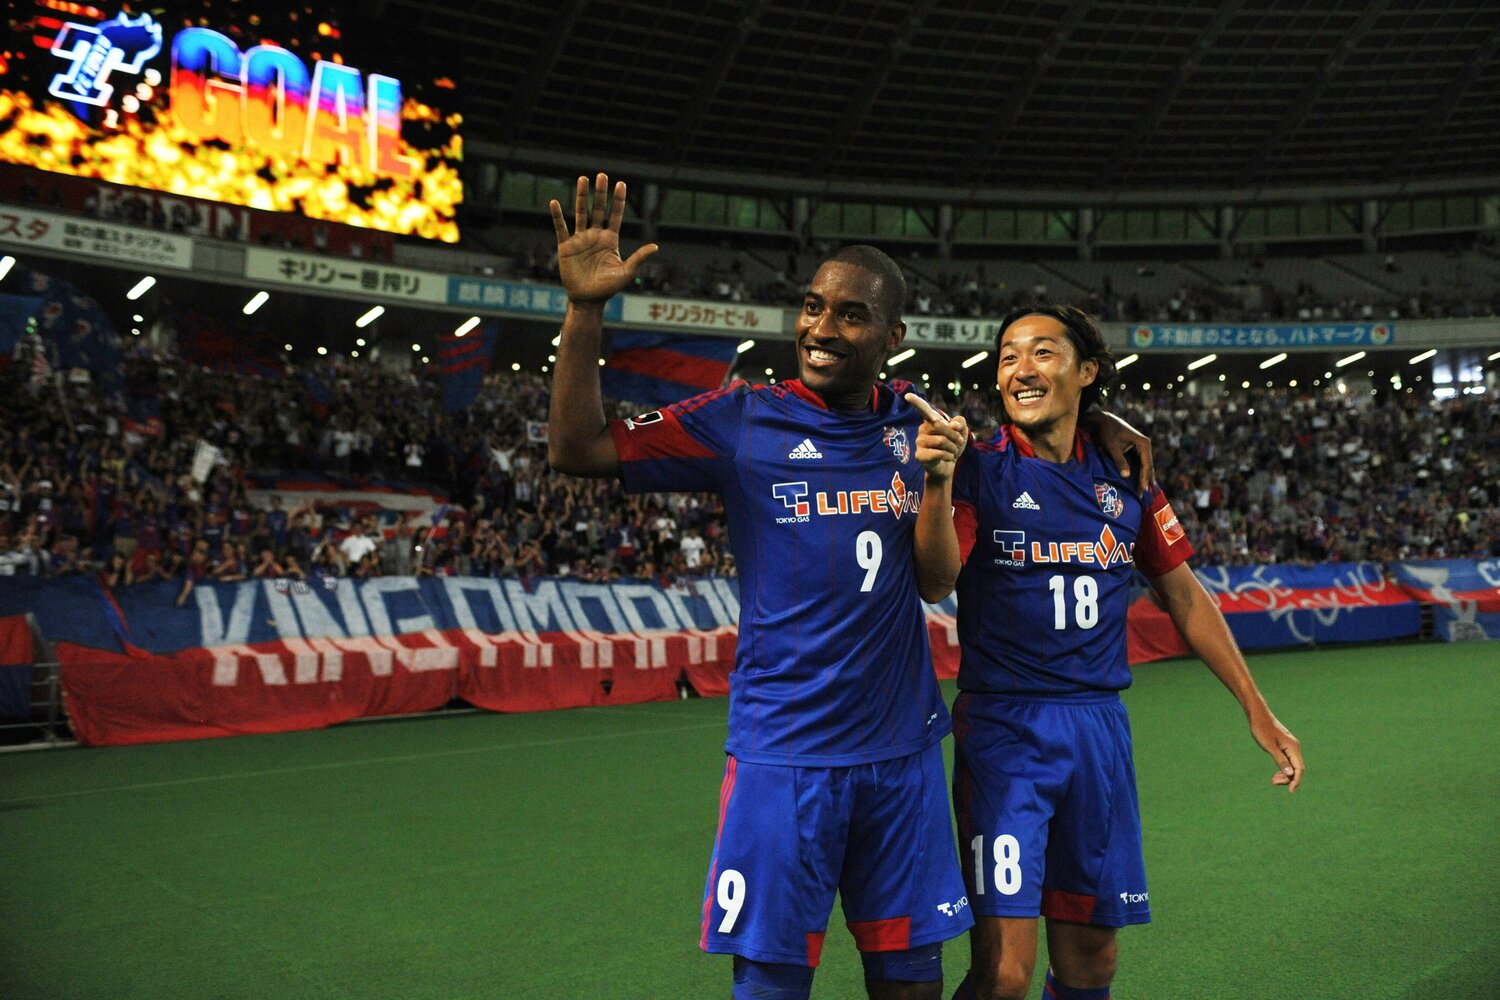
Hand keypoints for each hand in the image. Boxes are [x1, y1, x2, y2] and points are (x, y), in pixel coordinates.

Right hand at [549, 173, 658, 304]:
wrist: (588, 299)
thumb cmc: (608, 288)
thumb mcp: (626, 273)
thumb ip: (638, 258)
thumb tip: (655, 246)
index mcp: (610, 240)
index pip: (615, 215)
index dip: (618, 200)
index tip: (621, 184)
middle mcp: (596, 235)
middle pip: (599, 209)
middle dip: (601, 193)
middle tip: (602, 175)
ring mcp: (580, 239)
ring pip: (581, 213)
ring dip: (581, 196)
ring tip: (582, 179)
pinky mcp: (566, 246)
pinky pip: (561, 228)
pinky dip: (557, 216)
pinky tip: (554, 203)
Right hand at [905, 393, 966, 483]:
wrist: (950, 465)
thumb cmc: (953, 445)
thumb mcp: (962, 431)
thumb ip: (960, 423)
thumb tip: (953, 424)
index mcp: (931, 421)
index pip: (923, 409)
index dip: (916, 402)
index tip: (907, 396)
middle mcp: (922, 429)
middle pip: (940, 425)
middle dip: (954, 434)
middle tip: (959, 441)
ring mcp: (919, 442)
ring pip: (941, 440)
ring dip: (953, 447)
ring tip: (952, 451)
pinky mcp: (920, 455)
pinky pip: (938, 453)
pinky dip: (948, 456)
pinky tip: (947, 458)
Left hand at [1088, 410, 1153, 493]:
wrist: (1103, 421)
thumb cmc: (1107, 432)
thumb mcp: (1111, 446)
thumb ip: (1119, 460)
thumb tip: (1126, 476)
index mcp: (1143, 444)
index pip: (1146, 464)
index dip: (1145, 478)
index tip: (1143, 489)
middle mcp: (1145, 446)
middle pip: (1148, 466)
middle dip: (1146, 480)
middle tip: (1143, 495)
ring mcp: (1141, 448)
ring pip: (1145, 466)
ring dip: (1143, 478)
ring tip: (1143, 491)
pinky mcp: (1135, 450)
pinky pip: (1139, 464)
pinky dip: (1139, 473)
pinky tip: (1139, 483)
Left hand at [1249, 712, 1303, 793]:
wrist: (1258, 716)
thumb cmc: (1262, 729)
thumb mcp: (1269, 747)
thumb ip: (1280, 760)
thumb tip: (1290, 774)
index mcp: (1292, 747)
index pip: (1299, 769)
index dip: (1296, 781)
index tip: (1290, 791)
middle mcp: (1295, 747)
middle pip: (1297, 768)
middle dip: (1288, 778)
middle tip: (1273, 782)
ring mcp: (1291, 747)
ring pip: (1293, 766)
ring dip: (1285, 775)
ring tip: (1273, 780)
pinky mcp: (1286, 746)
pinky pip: (1289, 761)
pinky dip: (1283, 769)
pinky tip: (1276, 774)